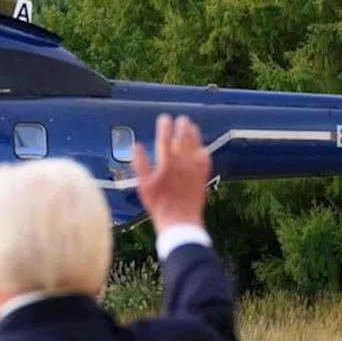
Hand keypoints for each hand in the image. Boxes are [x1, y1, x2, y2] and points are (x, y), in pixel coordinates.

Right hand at [131, 114, 211, 234]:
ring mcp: (194, 169)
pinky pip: (205, 158)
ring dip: (193, 134)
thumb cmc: (159, 206)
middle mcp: (182, 163)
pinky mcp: (203, 176)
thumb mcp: (143, 186)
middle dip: (181, 126)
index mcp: (166, 164)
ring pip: (195, 145)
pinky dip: (203, 150)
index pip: (165, 139)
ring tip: (191, 126)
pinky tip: (201, 147)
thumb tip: (136, 147)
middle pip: (183, 138)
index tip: (164, 119)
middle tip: (181, 119)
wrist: (180, 221)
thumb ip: (140, 164)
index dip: (164, 126)